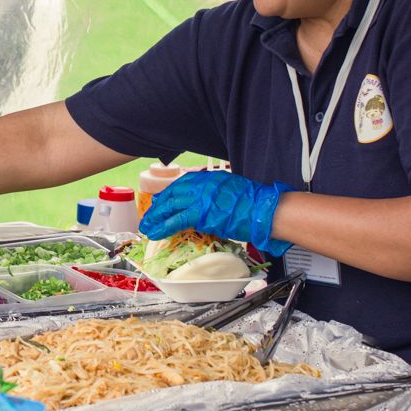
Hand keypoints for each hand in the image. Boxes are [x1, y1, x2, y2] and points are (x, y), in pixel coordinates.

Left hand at [139, 169, 292, 257]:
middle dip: (158, 207)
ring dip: (156, 218)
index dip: (167, 195)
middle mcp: (201, 184)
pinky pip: (176, 220)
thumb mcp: (229, 189)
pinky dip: (163, 227)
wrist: (263, 210)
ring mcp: (199, 198)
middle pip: (172, 194)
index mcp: (208, 178)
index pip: (181, 185)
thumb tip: (202, 203)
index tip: (159, 202)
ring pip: (170, 206)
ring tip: (147, 227)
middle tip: (149, 217)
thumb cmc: (253, 203)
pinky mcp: (200, 213)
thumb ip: (213, 193)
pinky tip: (155, 232)